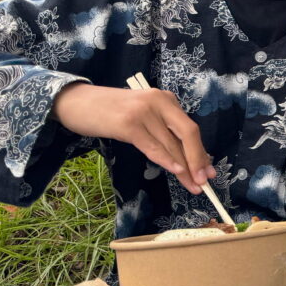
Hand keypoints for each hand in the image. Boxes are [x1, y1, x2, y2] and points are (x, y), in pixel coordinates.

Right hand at [52, 83, 214, 193]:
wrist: (75, 102)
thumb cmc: (108, 112)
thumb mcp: (141, 116)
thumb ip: (161, 130)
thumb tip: (184, 159)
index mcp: (165, 99)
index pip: (189, 129)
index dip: (201, 151)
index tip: (209, 171)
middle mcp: (159, 101)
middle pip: (187, 134)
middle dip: (198, 160)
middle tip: (204, 182)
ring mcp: (144, 112)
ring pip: (171, 143)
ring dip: (184, 168)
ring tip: (192, 185)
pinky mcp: (128, 123)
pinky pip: (152, 145)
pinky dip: (165, 159)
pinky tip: (176, 170)